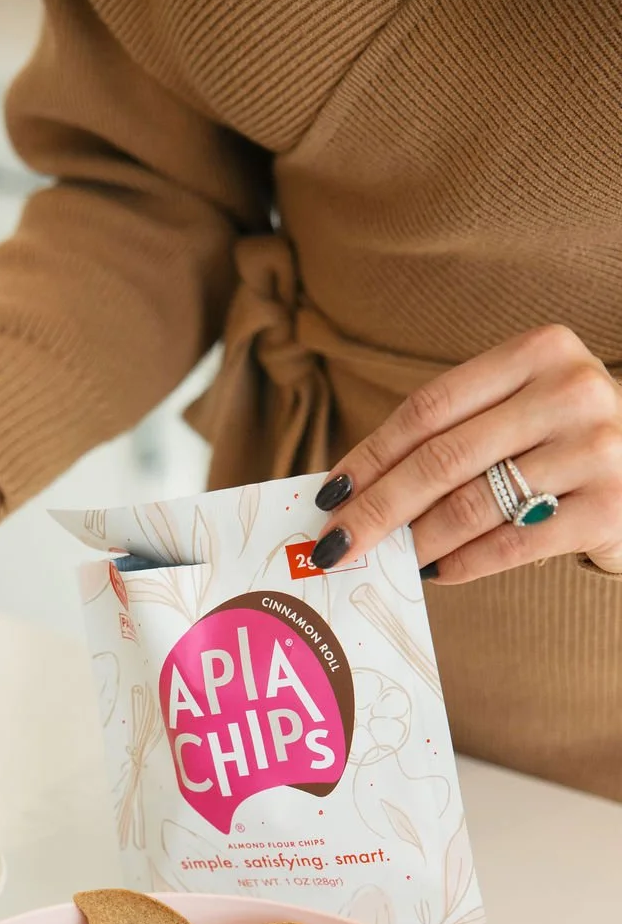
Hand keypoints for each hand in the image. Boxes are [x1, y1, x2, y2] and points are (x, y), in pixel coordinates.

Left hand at [308, 324, 621, 580]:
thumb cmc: (561, 442)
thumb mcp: (516, 413)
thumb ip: (451, 435)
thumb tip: (354, 492)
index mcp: (538, 351)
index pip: (428, 408)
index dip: (371, 455)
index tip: (330, 493)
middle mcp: (571, 390)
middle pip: (442, 458)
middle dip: (379, 508)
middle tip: (337, 543)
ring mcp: (597, 448)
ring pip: (473, 504)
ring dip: (416, 540)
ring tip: (387, 558)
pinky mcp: (610, 507)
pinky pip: (511, 543)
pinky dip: (461, 563)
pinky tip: (434, 572)